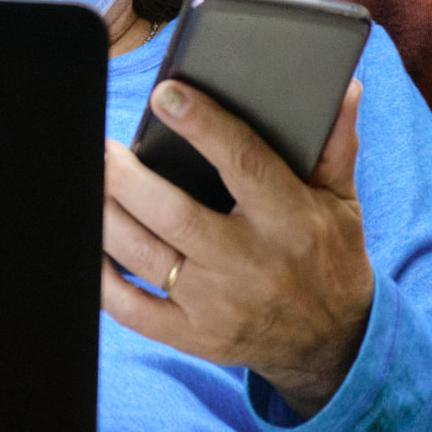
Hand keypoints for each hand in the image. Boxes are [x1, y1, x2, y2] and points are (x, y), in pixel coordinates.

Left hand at [99, 79, 372, 418]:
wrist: (332, 343)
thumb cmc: (329, 257)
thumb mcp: (341, 202)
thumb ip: (335, 145)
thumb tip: (343, 88)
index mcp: (290, 220)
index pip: (243, 163)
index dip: (204, 126)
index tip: (167, 94)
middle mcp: (249, 263)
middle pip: (174, 214)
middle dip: (127, 178)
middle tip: (102, 147)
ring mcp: (216, 304)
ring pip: (144, 256)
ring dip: (107, 218)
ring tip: (87, 182)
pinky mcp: (193, 336)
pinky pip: (133, 309)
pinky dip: (101, 281)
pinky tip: (87, 244)